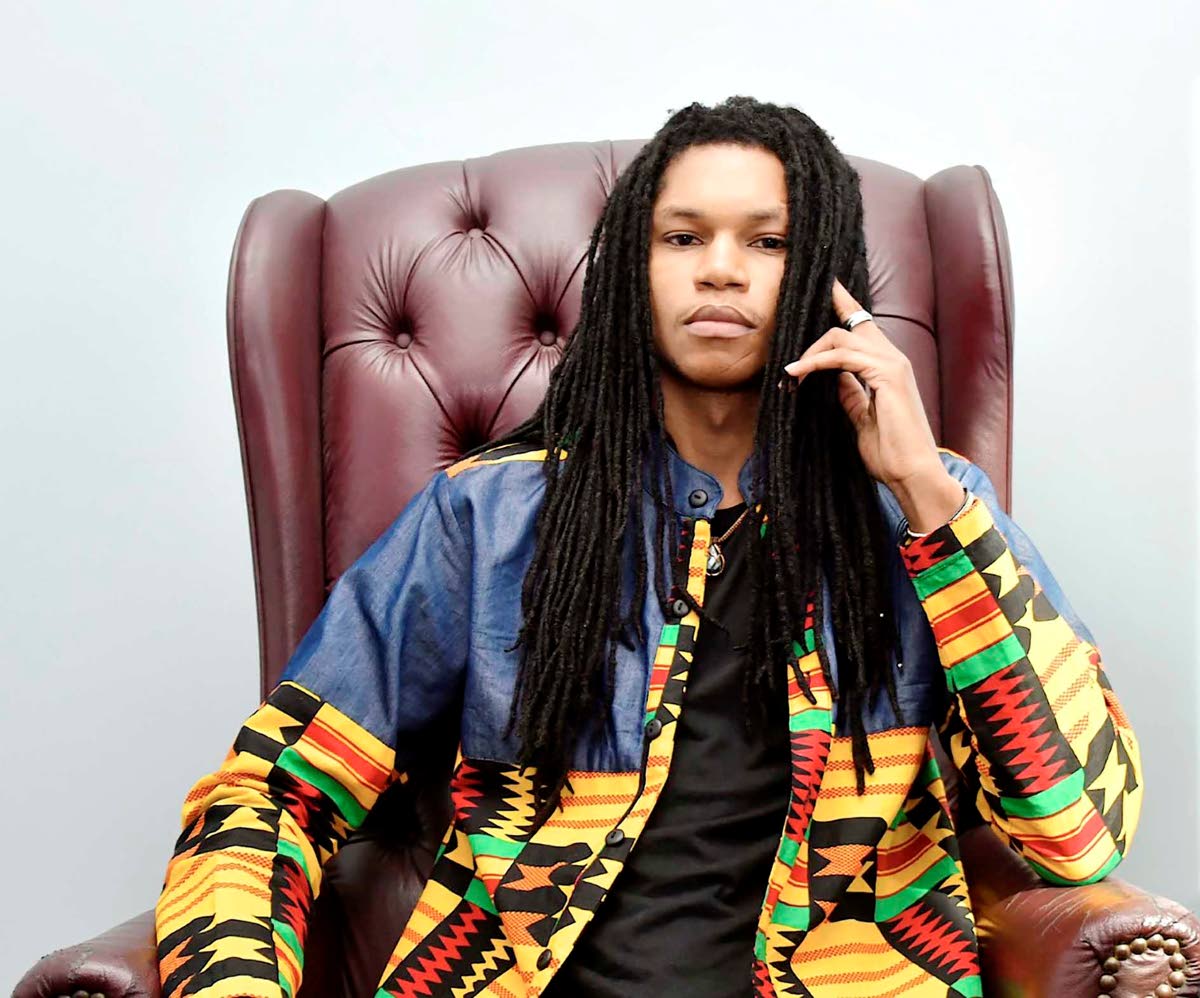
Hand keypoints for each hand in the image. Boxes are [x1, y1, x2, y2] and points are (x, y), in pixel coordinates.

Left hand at [783, 279, 962, 529]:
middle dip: (823, 316)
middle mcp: (893, 358)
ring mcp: (893, 364)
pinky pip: (843, 356)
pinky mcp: (887, 375)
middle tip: (791, 329)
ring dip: (810, 353)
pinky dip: (817, 362)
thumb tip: (833, 377)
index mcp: (888, 366)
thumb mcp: (862, 418)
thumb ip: (850, 394)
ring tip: (790, 373)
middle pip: (853, 321)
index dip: (845, 304)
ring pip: (842, 336)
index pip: (864, 327)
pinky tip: (798, 374)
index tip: (827, 287)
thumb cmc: (890, 452)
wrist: (912, 473)